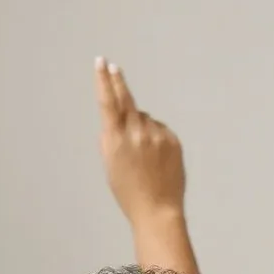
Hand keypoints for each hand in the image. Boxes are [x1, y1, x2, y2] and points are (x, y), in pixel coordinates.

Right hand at [94, 60, 184, 227]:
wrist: (158, 209)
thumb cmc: (129, 192)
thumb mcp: (110, 165)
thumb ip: (110, 138)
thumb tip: (117, 118)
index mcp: (115, 141)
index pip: (108, 103)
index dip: (103, 81)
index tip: (101, 64)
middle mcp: (136, 134)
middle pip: (126, 99)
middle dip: (118, 82)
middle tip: (114, 67)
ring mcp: (156, 135)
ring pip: (144, 118)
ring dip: (140, 127)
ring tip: (142, 155)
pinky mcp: (172, 139)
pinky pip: (160, 129)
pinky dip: (155, 137)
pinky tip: (155, 158)